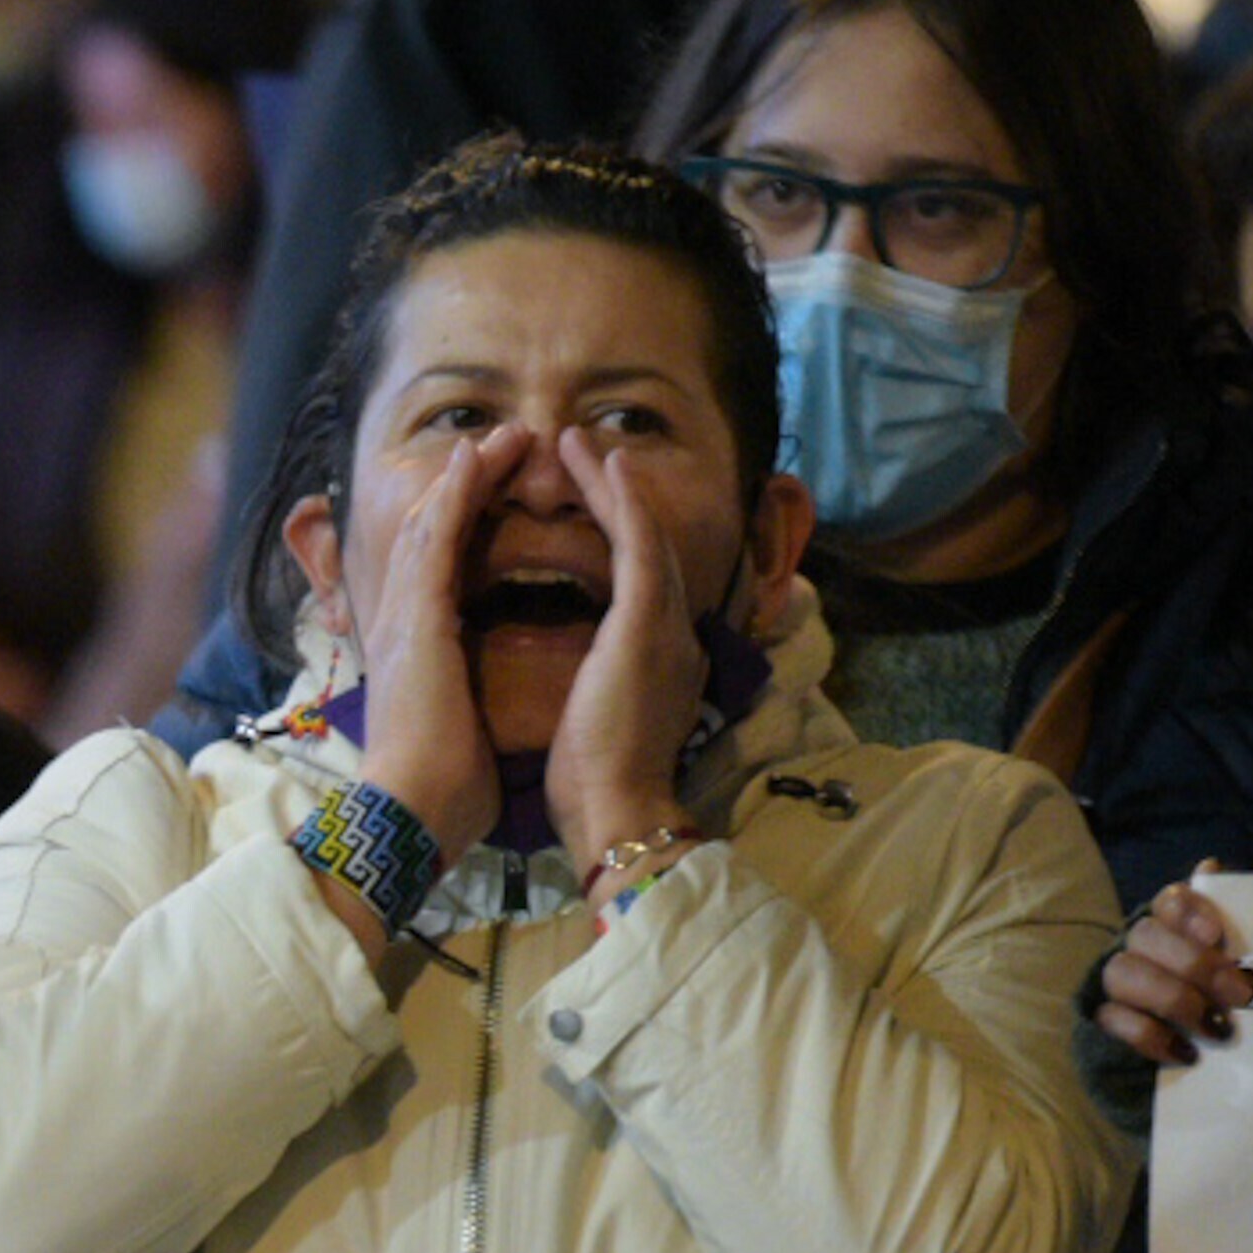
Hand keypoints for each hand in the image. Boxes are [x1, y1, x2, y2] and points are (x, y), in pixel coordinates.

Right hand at [350, 422, 520, 856]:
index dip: (464, 527)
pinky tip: (475, 460)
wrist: (411, 813)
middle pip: (432, 536)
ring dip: (466, 476)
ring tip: (499, 435)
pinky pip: (437, 540)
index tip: (496, 494)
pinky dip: (455, 496)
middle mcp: (401, 625)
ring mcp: (403, 618)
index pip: (438, 572)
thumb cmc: (441, 792)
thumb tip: (487, 714)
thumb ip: (468, 707)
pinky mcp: (417, 619)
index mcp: (417, 652)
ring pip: (434, 525)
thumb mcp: (459, 735)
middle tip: (501, 443)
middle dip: (465, 487)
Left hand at [545, 427, 708, 861]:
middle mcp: (674, 633)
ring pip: (642, 532)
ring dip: (612, 483)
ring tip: (578, 440)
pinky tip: (606, 464)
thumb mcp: (604, 724)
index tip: (588, 504)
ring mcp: (667, 624)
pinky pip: (638, 543)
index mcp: (660, 659)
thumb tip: (592, 683)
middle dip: (616, 496)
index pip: (639, 581)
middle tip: (584, 451)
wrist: (617, 812)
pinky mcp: (648, 622)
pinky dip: (623, 500)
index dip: (616, 536)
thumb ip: (607, 690)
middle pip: (648, 545)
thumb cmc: (597, 786)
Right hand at [1094, 869, 1252, 1068]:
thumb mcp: (1233, 968)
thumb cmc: (1218, 1007)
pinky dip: (1152, 1036)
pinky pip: (1114, 1020)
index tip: (1216, 933)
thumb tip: (1211, 866)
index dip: (1187, 910)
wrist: (1192, 1069)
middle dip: (1194, 963)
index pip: (1168, 900)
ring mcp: (1111, 986)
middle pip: (1145, 935)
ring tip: (1215, 1028)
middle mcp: (1135, 948)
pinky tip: (1184, 1051)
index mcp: (1171, 927)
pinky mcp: (1097, 1024)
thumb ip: (1231, 926)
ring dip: (1174, 999)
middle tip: (1240, 994)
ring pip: (1124, 973)